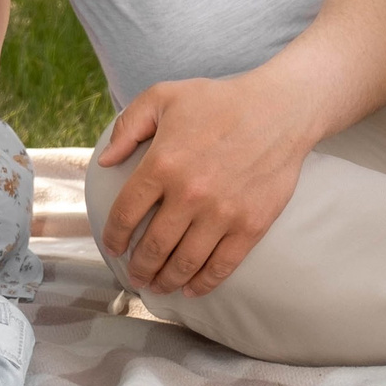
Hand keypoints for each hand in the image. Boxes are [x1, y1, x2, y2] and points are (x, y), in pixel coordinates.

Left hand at [97, 71, 317, 296]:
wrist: (280, 110)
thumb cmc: (219, 101)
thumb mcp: (163, 96)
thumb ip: (128, 126)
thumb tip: (106, 161)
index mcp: (162, 164)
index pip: (126, 214)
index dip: (114, 237)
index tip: (113, 247)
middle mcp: (189, 194)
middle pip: (153, 246)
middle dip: (138, 268)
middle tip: (134, 275)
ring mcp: (222, 213)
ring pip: (184, 262)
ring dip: (166, 281)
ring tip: (158, 286)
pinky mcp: (251, 225)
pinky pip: (222, 265)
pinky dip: (203, 284)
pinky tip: (191, 289)